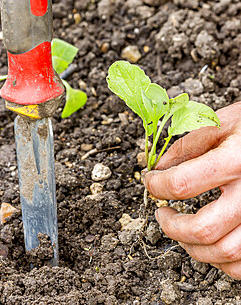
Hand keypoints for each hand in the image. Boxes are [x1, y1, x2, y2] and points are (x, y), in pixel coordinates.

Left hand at [145, 102, 240, 279]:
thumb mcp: (223, 122)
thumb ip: (190, 144)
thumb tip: (161, 167)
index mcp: (235, 161)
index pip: (181, 183)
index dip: (156, 185)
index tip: (151, 182)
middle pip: (202, 230)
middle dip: (171, 226)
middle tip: (162, 215)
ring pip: (224, 253)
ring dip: (193, 247)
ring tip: (182, 231)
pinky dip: (222, 261)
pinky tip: (211, 243)